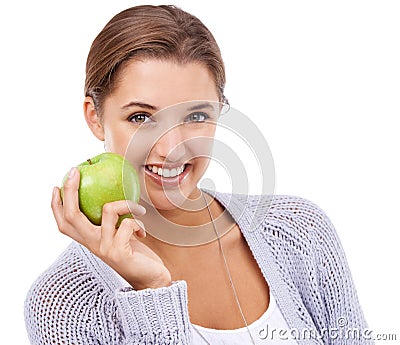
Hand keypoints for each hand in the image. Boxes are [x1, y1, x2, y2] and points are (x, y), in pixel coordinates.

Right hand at [51, 167, 170, 289]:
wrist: (150, 280)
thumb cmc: (136, 254)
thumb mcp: (119, 235)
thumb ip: (111, 222)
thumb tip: (112, 193)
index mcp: (89, 240)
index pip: (64, 223)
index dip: (56, 205)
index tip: (57, 185)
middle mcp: (92, 245)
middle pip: (72, 216)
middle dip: (71, 190)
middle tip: (76, 171)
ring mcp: (104, 248)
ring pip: (108, 210)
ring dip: (127, 203)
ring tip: (138, 209)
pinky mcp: (118, 251)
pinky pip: (128, 222)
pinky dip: (139, 223)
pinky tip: (143, 232)